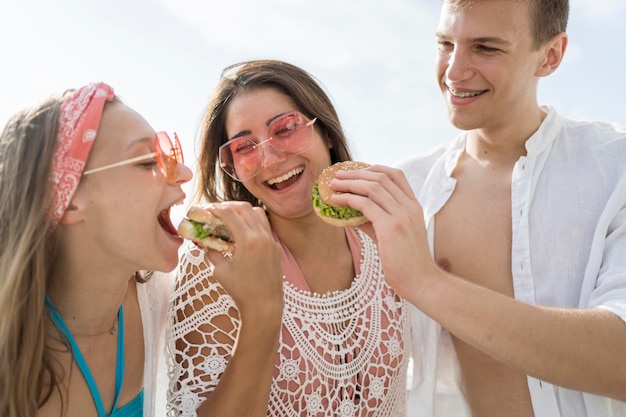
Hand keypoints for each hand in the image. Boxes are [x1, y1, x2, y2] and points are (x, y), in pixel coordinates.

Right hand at [201, 202, 283, 318]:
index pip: (229, 213)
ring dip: (243, 211)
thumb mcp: (219, 271)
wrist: (264, 305)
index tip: (206, 209)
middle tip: (216, 211)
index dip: (215, 208)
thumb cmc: (240, 290)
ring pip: (257, 213)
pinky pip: (264, 226)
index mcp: (247, 240)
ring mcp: (271, 240)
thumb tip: (206, 242)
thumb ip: (212, 253)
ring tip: (230, 218)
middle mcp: (262, 236)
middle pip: (244, 208)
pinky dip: (252, 222)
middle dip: (228, 206)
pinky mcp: (276, 247)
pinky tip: (243, 231)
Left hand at [330, 165, 437, 298]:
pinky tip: (337, 201)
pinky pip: (366, 205)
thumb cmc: (407, 262)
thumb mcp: (393, 236)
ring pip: (372, 187)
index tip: (357, 171)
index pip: (396, 175)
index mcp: (414, 206)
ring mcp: (401, 216)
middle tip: (338, 175)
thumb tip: (354, 213)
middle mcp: (410, 207)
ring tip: (334, 185)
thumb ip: (376, 221)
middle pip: (381, 177)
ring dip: (350, 183)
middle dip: (356, 173)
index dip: (374, 169)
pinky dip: (348, 199)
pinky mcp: (391, 227)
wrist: (421, 281)